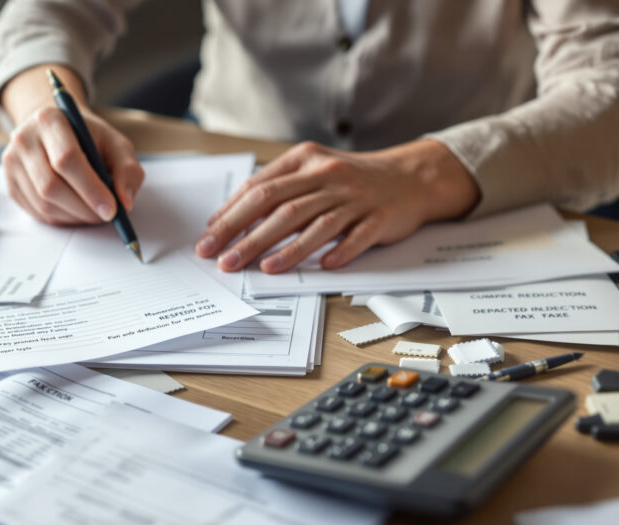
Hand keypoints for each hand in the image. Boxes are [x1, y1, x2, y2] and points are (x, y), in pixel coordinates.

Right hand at [0, 66, 143, 225]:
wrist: (59, 131)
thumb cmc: (90, 138)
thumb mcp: (116, 144)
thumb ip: (127, 170)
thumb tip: (124, 201)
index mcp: (49, 120)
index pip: (66, 159)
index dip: (90, 189)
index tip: (111, 209)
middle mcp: (24, 138)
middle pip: (51, 185)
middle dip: (83, 208)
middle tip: (106, 216)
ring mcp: (12, 162)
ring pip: (43, 203)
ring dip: (74, 217)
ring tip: (93, 212)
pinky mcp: (10, 184)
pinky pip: (36, 212)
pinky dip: (62, 219)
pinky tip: (76, 211)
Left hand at [194, 139, 479, 272]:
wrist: (410, 177)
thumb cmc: (350, 180)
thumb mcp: (312, 171)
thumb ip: (275, 190)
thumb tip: (228, 219)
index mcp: (305, 161)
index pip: (259, 188)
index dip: (231, 214)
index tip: (208, 238)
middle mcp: (328, 176)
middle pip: (280, 207)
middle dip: (246, 235)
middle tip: (222, 259)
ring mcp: (355, 197)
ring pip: (314, 223)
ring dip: (286, 248)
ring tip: (262, 268)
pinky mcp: (379, 217)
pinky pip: (357, 236)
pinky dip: (340, 251)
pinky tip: (325, 267)